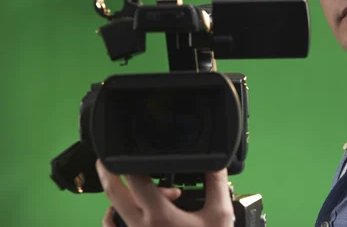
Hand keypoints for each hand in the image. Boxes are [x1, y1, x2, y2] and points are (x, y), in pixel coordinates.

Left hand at [96, 160, 234, 226]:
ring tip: (137, 185)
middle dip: (108, 173)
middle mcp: (140, 226)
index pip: (135, 180)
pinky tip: (135, 209)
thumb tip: (217, 160)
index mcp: (159, 215)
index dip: (127, 161)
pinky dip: (115, 215)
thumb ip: (217, 184)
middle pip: (113, 194)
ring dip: (120, 195)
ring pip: (112, 212)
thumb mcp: (220, 214)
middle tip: (106, 158)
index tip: (123, 148)